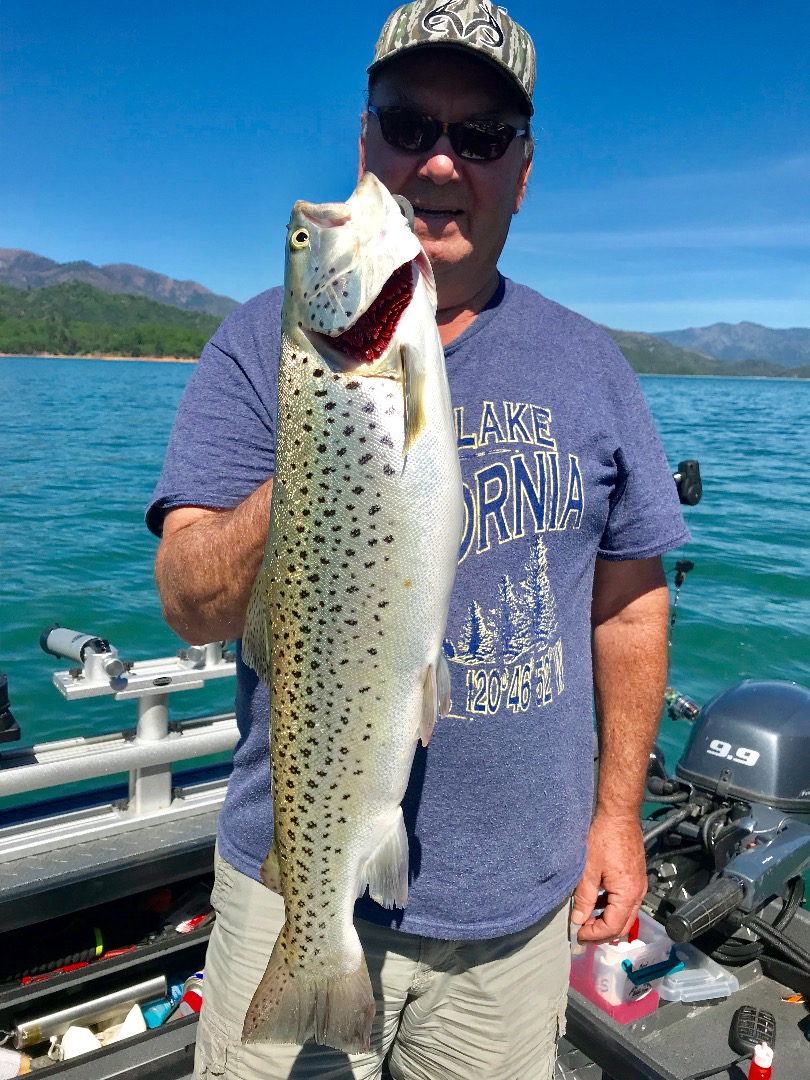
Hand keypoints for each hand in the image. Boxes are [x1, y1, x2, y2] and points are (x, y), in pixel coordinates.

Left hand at [571, 812, 647, 944]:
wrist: (619, 814)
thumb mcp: (588, 869)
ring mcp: (639, 885)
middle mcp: (638, 893)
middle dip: (602, 933)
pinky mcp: (635, 877)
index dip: (594, 935)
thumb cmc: (603, 837)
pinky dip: (611, 907)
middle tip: (582, 933)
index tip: (577, 934)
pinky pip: (625, 901)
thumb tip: (578, 920)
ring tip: (586, 919)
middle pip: (622, 925)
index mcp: (628, 894)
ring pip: (625, 914)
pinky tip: (596, 902)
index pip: (612, 927)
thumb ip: (584, 898)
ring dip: (607, 920)